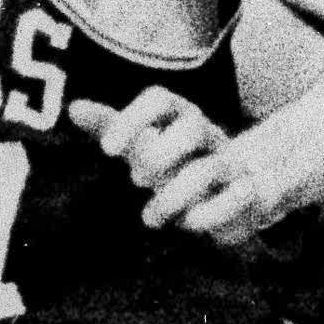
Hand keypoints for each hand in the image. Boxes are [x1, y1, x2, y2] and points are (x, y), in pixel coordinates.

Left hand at [70, 89, 286, 240]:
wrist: (232, 192)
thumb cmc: (176, 167)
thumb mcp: (142, 147)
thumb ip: (111, 128)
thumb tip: (74, 108)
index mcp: (179, 118)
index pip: (160, 100)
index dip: (133, 119)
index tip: (107, 150)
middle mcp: (208, 136)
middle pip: (191, 127)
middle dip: (159, 157)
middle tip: (137, 181)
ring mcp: (230, 164)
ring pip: (208, 170)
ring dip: (173, 197)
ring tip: (150, 218)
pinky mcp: (249, 193)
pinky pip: (240, 197)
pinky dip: (212, 213)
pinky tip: (190, 223)